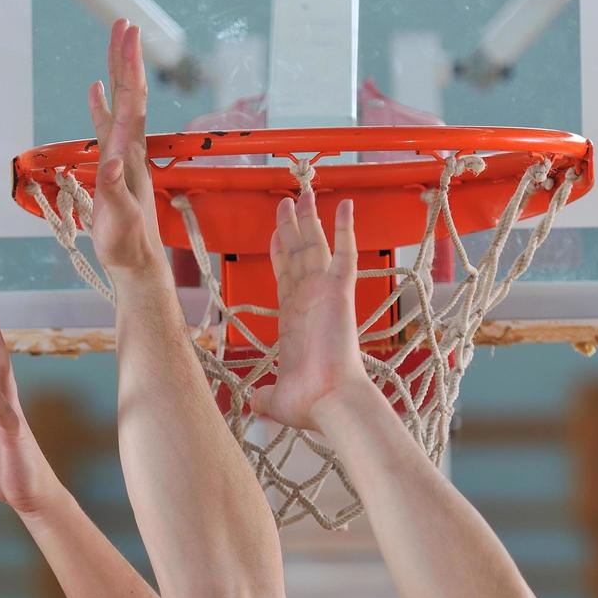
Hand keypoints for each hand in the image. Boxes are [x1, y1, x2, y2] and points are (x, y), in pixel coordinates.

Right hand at [86, 20, 163, 273]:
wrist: (136, 262)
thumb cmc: (126, 244)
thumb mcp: (117, 219)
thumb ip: (111, 190)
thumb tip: (110, 162)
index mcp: (131, 155)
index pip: (133, 101)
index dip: (129, 67)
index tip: (128, 34)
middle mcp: (131, 148)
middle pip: (132, 93)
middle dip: (126, 57)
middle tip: (123, 23)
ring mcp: (124, 155)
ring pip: (122, 104)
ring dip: (117, 72)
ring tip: (114, 43)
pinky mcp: (115, 165)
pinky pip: (108, 125)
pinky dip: (102, 104)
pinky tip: (96, 89)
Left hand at [252, 192, 372, 430]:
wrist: (329, 401)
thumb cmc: (309, 403)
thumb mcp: (275, 399)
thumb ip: (263, 397)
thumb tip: (253, 405)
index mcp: (294, 320)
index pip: (285, 277)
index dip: (279, 254)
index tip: (275, 233)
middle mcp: (309, 301)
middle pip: (299, 254)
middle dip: (292, 227)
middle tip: (286, 200)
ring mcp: (325, 293)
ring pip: (315, 246)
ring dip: (308, 219)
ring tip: (302, 193)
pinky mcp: (340, 291)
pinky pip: (344, 254)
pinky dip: (345, 229)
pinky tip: (344, 205)